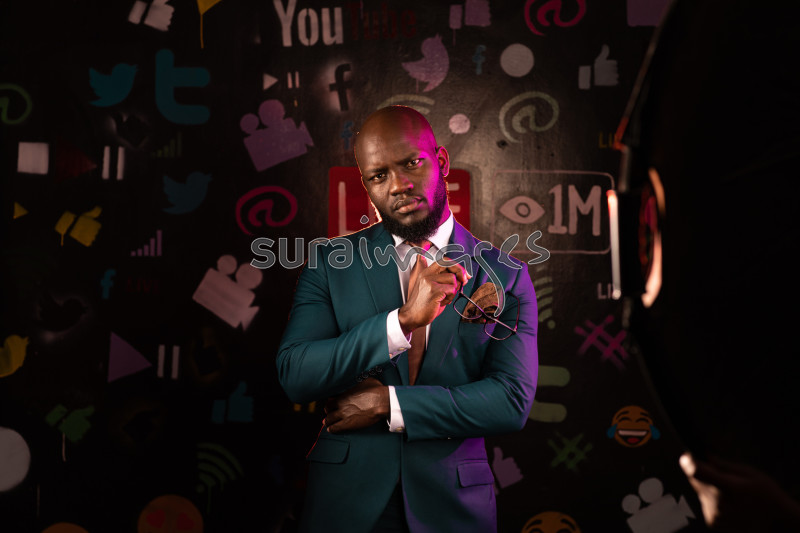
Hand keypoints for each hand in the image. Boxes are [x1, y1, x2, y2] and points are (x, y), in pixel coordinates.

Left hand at [324, 378, 388, 432]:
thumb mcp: (364, 382)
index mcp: (344, 395)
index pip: (330, 400)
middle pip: (328, 410)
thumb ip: (357, 384)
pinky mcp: (349, 424)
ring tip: (326, 423)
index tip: (330, 404)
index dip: (329, 403)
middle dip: (327, 412)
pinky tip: (330, 429)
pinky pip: (335, 428)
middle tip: (328, 413)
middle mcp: (341, 405)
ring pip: (329, 420)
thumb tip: (358, 380)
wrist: (382, 402)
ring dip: (327, 421)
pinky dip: (332, 429)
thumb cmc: (376, 390)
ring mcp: (344, 415)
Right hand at [398, 256, 469, 334]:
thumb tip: (463, 276)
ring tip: (444, 297)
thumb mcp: (432, 288)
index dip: (457, 266)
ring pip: (453, 279)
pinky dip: (450, 297)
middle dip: (461, 272)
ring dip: (453, 290)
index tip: (464, 274)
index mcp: (426, 272)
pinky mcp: (434, 291)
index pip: (444, 260)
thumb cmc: (423, 305)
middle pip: (450, 264)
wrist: (411, 316)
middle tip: (464, 281)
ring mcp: (430, 282)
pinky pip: (452, 290)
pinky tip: (441, 302)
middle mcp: (427, 275)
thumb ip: (444, 280)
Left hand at [679, 453, 799, 531]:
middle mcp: (719, 504)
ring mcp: (715, 516)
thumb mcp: (750, 473)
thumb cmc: (766, 494)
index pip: (698, 473)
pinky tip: (729, 503)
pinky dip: (711, 501)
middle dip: (703, 474)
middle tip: (721, 477)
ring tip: (730, 494)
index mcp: (730, 488)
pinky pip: (704, 504)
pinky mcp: (712, 523)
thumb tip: (704, 454)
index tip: (687, 456)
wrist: (776, 521)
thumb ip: (723, 465)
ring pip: (699, 492)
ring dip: (708, 489)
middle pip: (696, 481)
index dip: (689, 463)